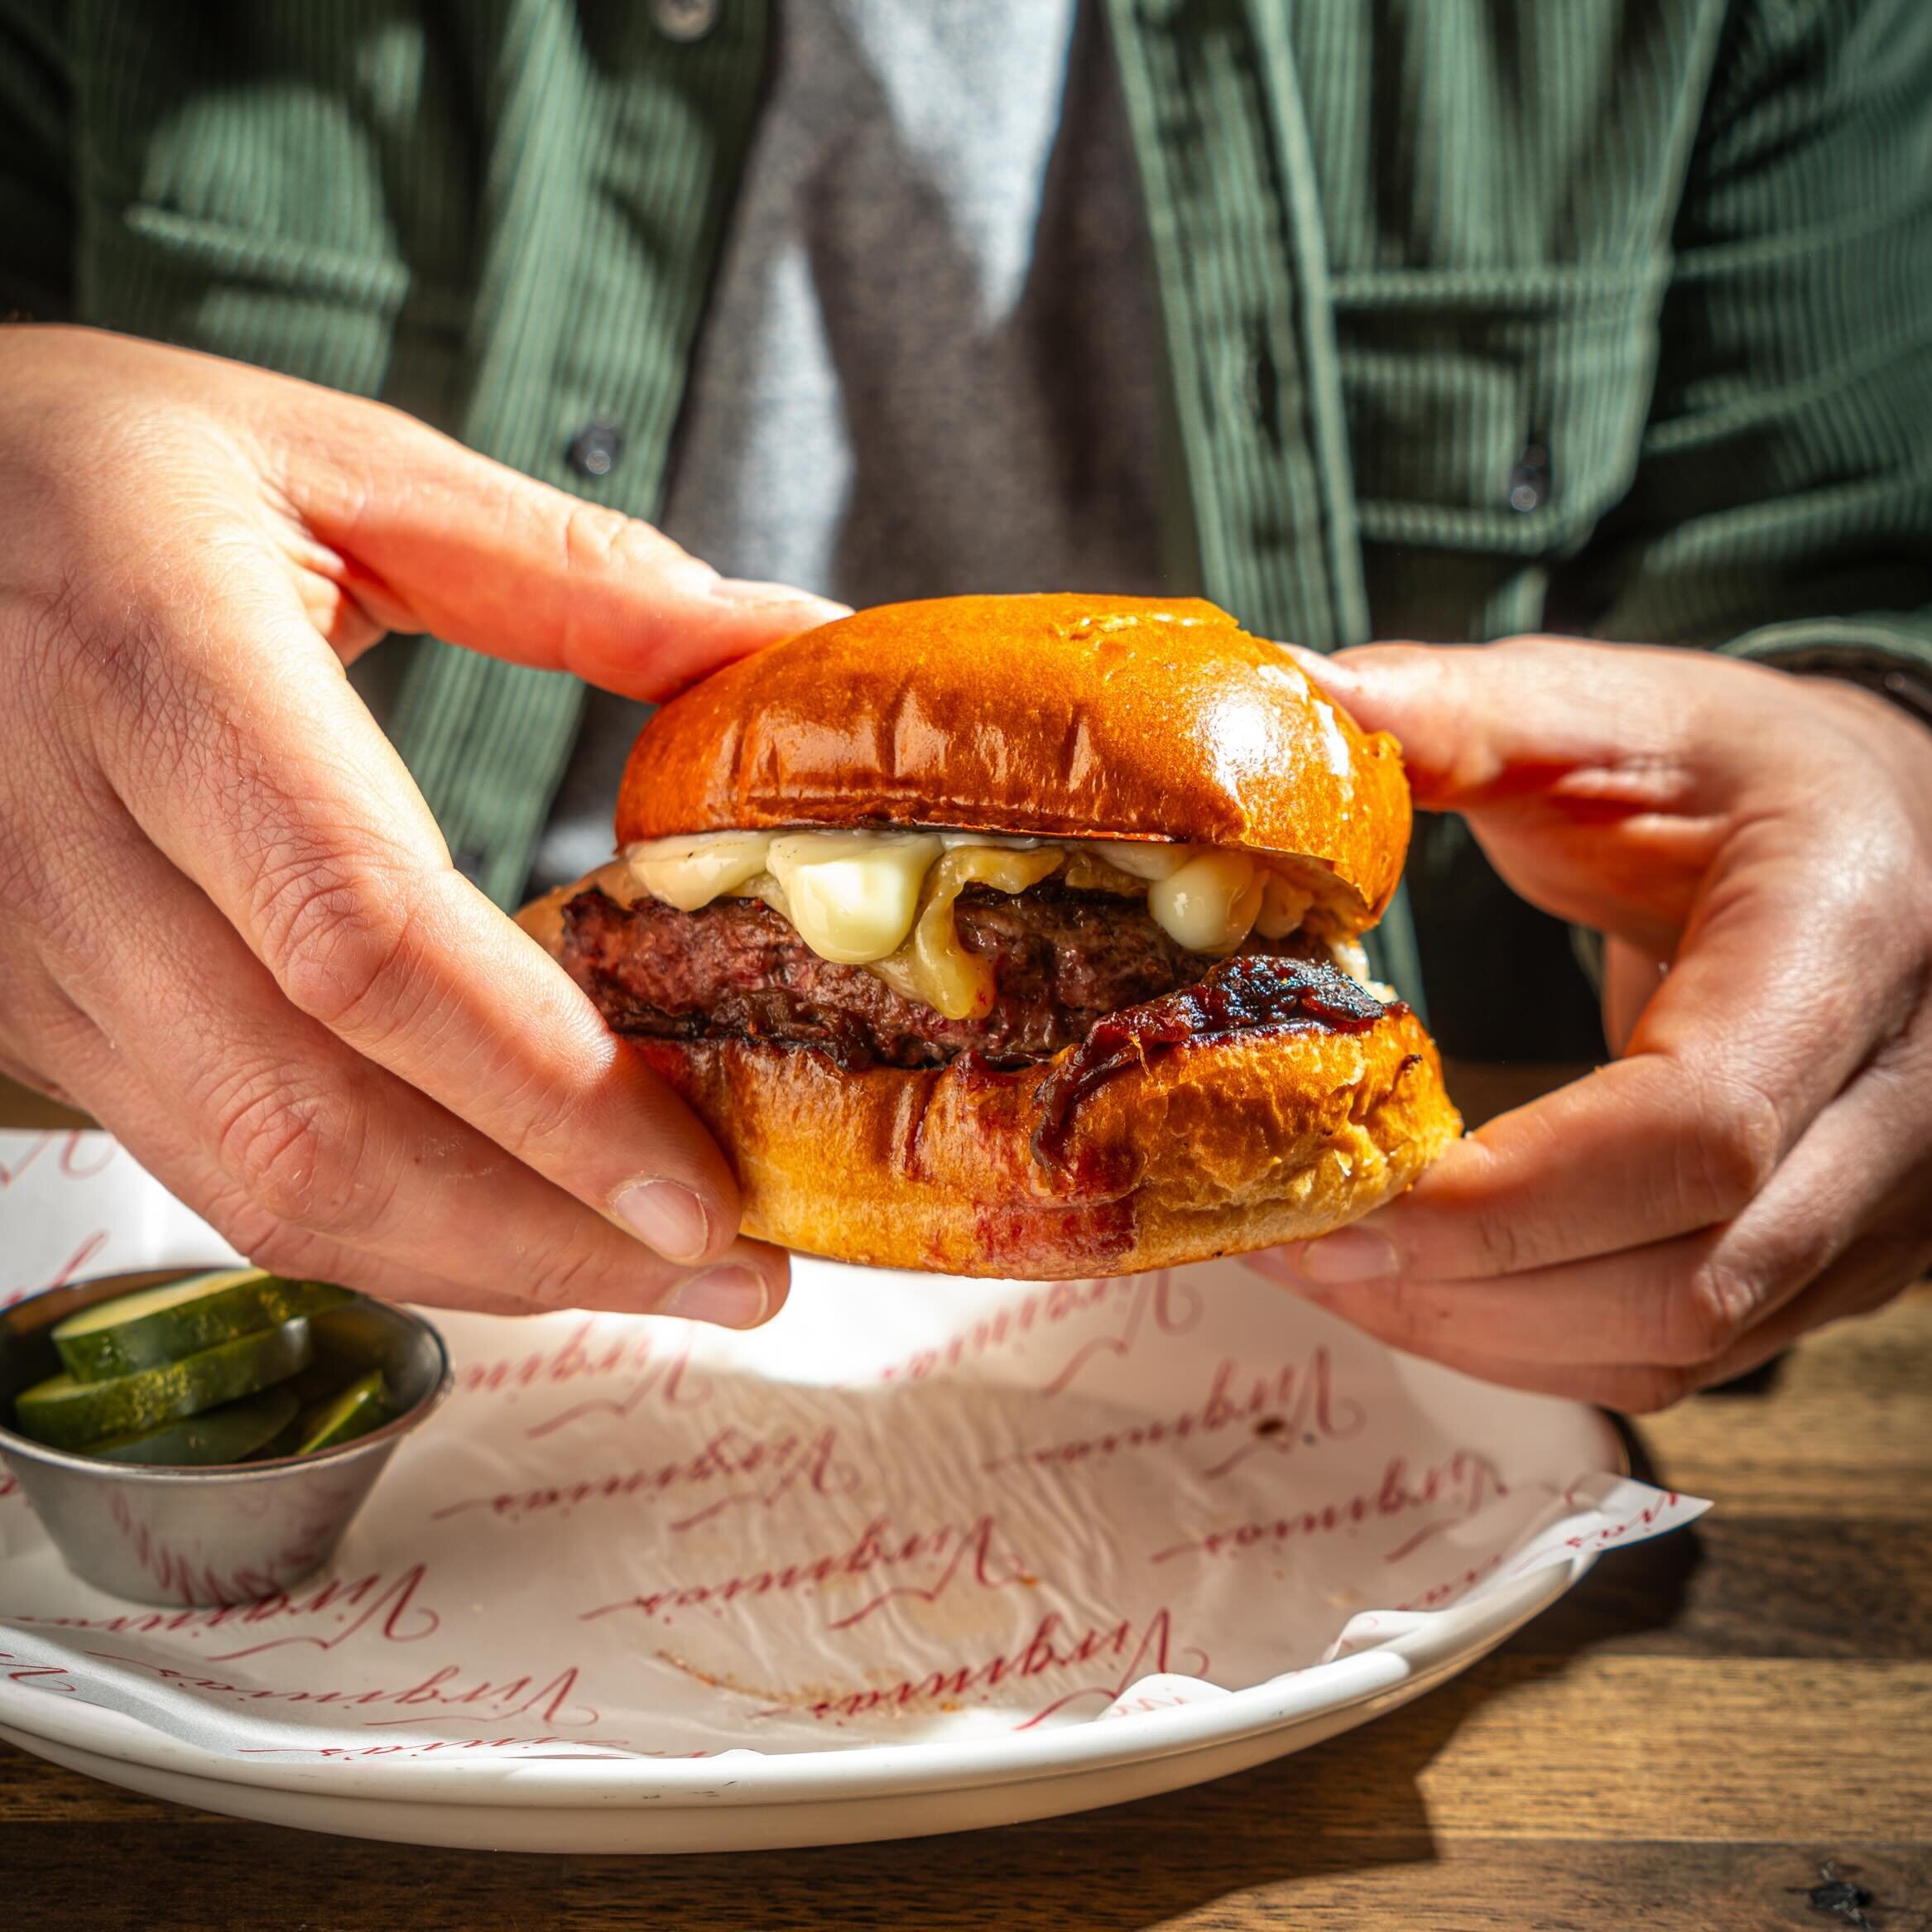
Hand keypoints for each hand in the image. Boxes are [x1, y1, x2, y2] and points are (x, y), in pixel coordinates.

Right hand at [0, 325, 846, 1322]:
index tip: (704, 1184)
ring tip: (665, 1277)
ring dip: (484, 1266)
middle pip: (314, 1121)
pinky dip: (391, 1228)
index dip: (541, 1088)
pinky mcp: (44, 1021)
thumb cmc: (100, 470)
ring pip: (261, 1186)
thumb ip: (568, 572)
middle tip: (741, 1273)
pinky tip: (522, 1226)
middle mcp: (65, 846)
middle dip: (547, 1235)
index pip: (360, 934)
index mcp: (158, 669)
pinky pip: (221, 1171)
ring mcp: (34, 961)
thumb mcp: (338, 465)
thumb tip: (782, 640)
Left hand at [1248, 637, 1931, 1408]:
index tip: (1333, 1187)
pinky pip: (1681, 1353)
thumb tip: (1295, 696)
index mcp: (1848, 942)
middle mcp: (1901, 1103)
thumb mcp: (1616, 708)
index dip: (1505, 1195)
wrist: (1886, 835)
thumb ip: (1462, 712)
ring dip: (1474, 1329)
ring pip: (1676, 1342)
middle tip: (1283, 1234)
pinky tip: (1415, 1285)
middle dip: (1456, 1285)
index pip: (1694, 1127)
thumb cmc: (1746, 770)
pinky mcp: (1834, 1256)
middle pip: (1681, 1274)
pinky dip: (1529, 1340)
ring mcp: (1881, 1203)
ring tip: (1320, 1262)